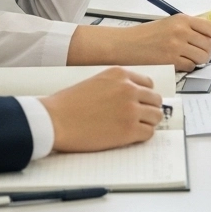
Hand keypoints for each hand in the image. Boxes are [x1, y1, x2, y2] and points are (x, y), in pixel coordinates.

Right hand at [40, 67, 163, 151]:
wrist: (54, 120)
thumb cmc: (67, 104)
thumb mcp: (95, 82)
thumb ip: (115, 86)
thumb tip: (130, 98)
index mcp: (120, 74)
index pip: (148, 84)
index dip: (144, 96)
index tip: (140, 103)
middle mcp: (129, 89)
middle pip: (155, 99)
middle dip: (148, 109)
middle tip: (139, 118)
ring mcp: (131, 109)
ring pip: (156, 116)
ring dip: (148, 123)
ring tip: (135, 128)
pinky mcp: (129, 130)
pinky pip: (148, 133)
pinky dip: (142, 136)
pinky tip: (130, 137)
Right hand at [71, 15, 210, 70]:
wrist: (125, 44)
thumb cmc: (144, 35)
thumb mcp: (169, 24)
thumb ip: (187, 28)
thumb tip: (207, 36)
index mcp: (182, 19)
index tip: (206, 41)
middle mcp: (181, 31)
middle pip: (209, 44)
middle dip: (205, 51)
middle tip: (196, 53)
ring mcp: (177, 46)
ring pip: (202, 57)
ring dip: (197, 60)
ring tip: (186, 58)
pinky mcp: (171, 61)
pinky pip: (190, 67)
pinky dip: (187, 67)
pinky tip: (177, 63)